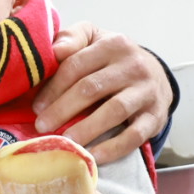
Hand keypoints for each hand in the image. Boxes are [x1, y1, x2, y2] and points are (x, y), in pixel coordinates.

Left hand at [32, 23, 171, 163]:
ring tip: (66, 141)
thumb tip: (54, 50)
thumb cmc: (113, 58)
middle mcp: (133, 66)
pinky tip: (93, 156)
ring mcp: (147, 92)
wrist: (156, 74)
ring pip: (114, 111)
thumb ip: (72, 38)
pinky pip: (134, 135)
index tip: (36, 106)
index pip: (77, 65)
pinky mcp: (155, 116)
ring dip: (86, 129)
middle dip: (62, 109)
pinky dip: (113, 148)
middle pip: (92, 88)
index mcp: (113, 44)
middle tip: (42, 126)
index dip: (54, 87)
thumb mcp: (94, 38)